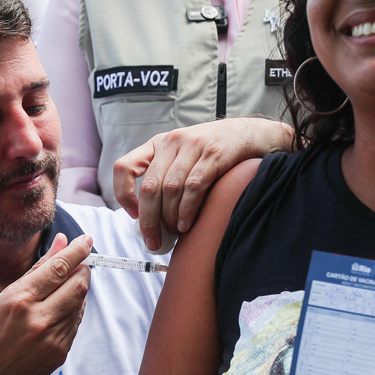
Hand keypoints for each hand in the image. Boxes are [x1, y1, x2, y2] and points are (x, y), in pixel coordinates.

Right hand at [0, 233, 92, 374]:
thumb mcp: (5, 295)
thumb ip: (38, 268)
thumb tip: (62, 242)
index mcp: (20, 300)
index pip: (59, 268)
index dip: (78, 251)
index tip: (86, 241)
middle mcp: (39, 319)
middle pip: (78, 285)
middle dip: (83, 269)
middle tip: (79, 263)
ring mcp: (52, 338)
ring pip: (80, 303)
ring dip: (78, 290)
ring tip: (64, 288)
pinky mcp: (60, 352)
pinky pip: (76, 323)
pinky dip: (73, 310)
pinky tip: (60, 309)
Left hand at [112, 118, 292, 250]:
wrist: (251, 134)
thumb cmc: (216, 152)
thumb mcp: (184, 156)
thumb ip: (167, 177)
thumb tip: (150, 217)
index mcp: (158, 144)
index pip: (124, 167)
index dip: (124, 194)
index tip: (133, 215)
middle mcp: (171, 142)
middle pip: (149, 187)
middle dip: (148, 220)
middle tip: (152, 241)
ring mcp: (192, 146)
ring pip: (170, 189)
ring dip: (170, 218)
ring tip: (174, 233)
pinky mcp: (213, 154)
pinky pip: (193, 187)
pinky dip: (187, 210)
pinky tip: (187, 224)